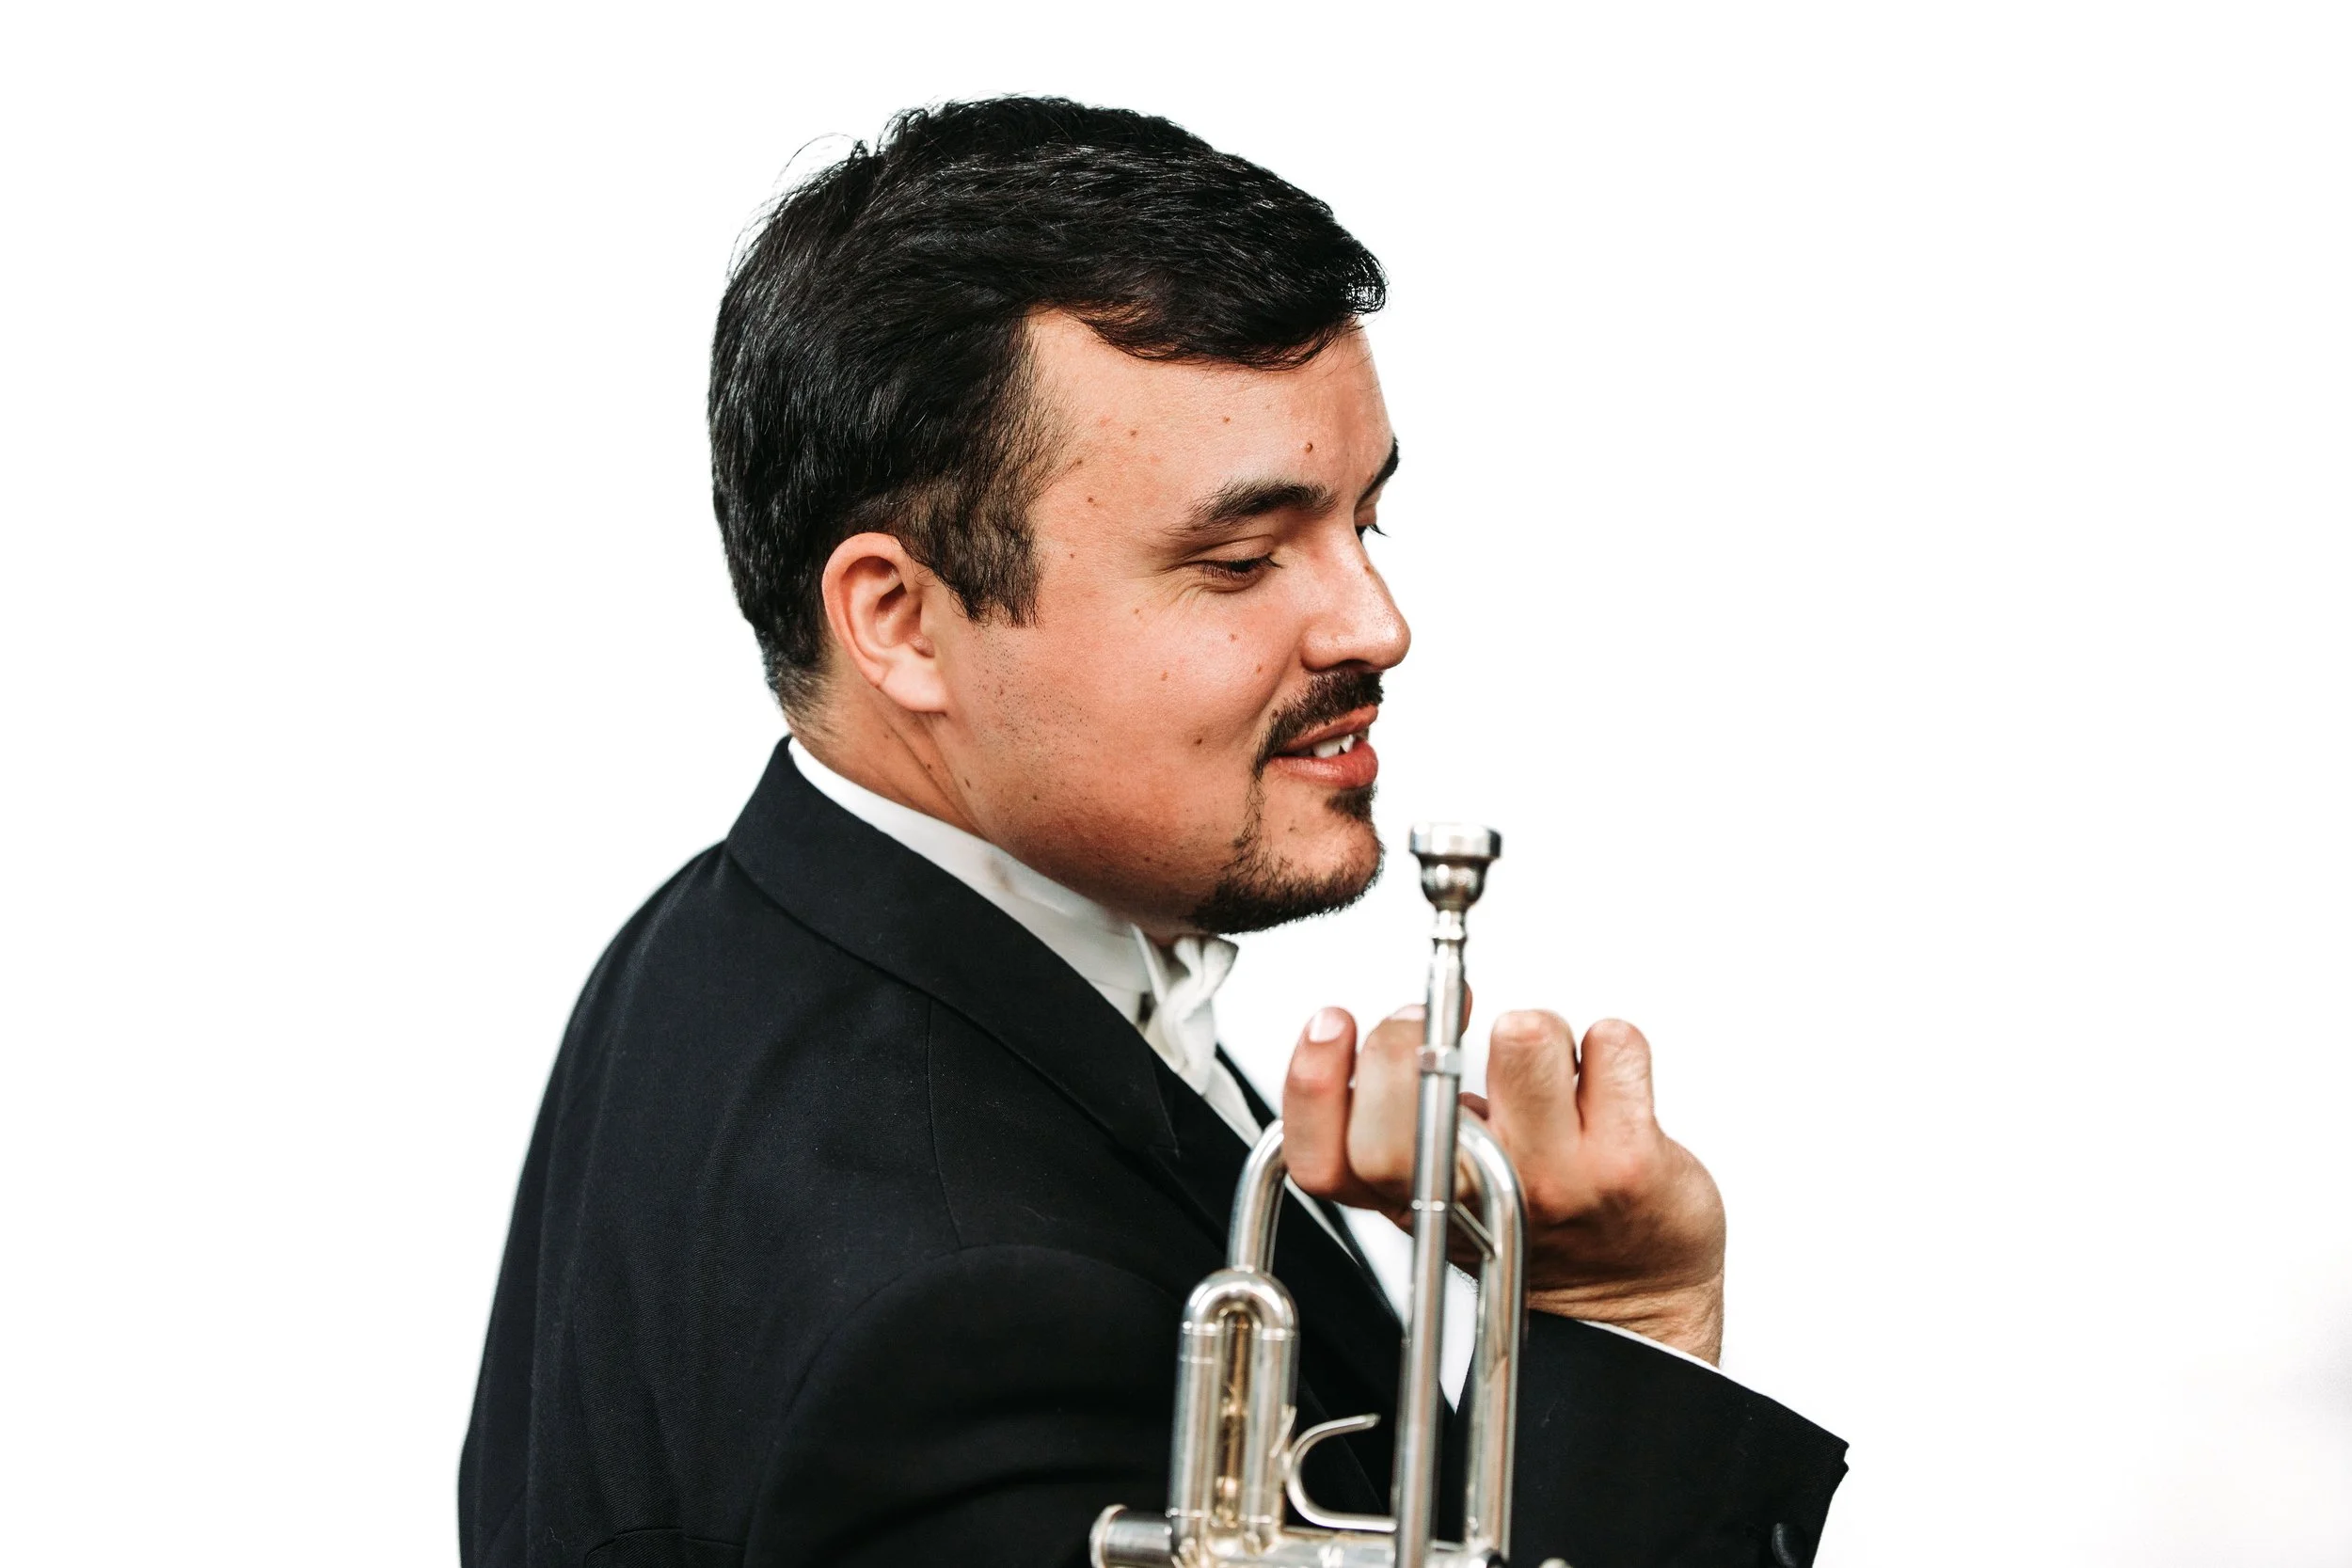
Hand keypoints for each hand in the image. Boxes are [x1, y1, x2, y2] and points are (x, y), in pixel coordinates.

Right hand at [1283, 1004, 1727, 1362]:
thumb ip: (1401, 1129)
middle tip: (1439, 1016)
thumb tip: (1382, 1029)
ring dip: (1534, 1028)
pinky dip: (1612, 1044)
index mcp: (1415, 1204)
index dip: (1313, 1085)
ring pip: (1525, 1040)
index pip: (1324, 1162)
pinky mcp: (1628, 1162)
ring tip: (1542, 1058)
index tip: (1331, 1022)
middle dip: (1413, 1035)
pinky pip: (1611, 1044)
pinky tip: (1605, 1079)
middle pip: (1406, 1103)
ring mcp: (1553, 1181)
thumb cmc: (1537, 1225)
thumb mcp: (1446, 1192)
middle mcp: (1473, 1199)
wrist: (1637, 1297)